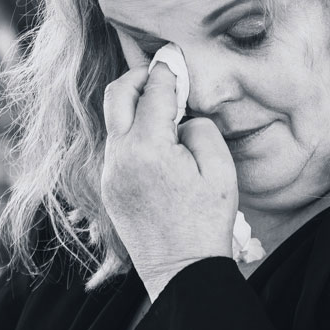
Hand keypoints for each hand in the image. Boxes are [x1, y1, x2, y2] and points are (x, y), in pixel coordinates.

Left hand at [100, 59, 237, 297]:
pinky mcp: (110, 189)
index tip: (174, 58)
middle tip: (160, 75)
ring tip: (164, 112)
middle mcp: (120, 157)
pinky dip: (133, 134)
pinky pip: (117, 148)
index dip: (167, 70)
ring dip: (135, 108)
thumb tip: (182, 117)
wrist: (182, 272)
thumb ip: (200, 130)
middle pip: (118, 95)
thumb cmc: (206, 223)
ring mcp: (110, 174)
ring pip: (114, 122)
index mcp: (148, 148)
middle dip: (138, 77)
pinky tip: (158, 145)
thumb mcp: (219, 171)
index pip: (154, 92)